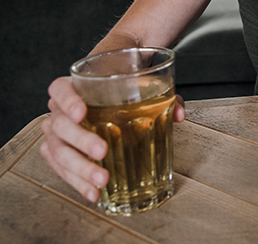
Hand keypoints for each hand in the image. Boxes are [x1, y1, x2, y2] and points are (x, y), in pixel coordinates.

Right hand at [40, 76, 185, 201]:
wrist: (108, 96)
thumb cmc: (122, 91)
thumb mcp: (142, 86)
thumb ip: (164, 96)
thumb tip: (179, 114)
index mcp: (74, 88)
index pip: (60, 89)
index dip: (67, 100)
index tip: (81, 112)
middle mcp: (59, 111)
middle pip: (60, 125)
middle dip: (81, 140)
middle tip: (102, 150)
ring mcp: (57, 135)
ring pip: (59, 152)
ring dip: (80, 168)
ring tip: (102, 179)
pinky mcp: (59, 155)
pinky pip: (62, 171)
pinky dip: (78, 183)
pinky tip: (94, 192)